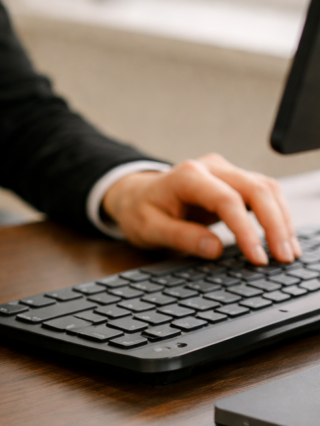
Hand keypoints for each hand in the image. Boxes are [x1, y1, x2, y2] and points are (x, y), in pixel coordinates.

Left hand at [102, 154, 300, 264]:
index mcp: (188, 176)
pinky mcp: (234, 181)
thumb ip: (181, 237)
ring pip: (266, 188)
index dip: (246, 230)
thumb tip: (216, 249)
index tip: (257, 257)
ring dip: (281, 219)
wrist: (137, 195)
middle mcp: (212, 167)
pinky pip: (264, 193)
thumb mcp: (149, 229)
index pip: (227, 200)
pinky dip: (277, 215)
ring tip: (288, 252)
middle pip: (256, 188)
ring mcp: (226, 171)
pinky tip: (283, 238)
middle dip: (275, 224)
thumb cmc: (140, 211)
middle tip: (283, 257)